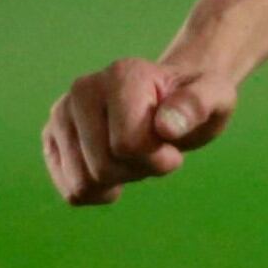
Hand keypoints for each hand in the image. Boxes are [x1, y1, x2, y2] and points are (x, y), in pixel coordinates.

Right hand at [42, 54, 239, 208]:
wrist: (172, 97)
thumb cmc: (194, 98)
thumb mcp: (215, 96)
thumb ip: (197, 106)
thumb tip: (165, 126)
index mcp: (121, 75)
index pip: (128, 145)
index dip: (159, 158)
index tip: (171, 141)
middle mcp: (83, 89)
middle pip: (103, 168)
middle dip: (137, 171)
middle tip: (154, 149)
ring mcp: (62, 114)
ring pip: (83, 184)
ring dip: (118, 181)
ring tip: (133, 154)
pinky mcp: (52, 138)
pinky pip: (70, 191)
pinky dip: (98, 192)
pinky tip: (114, 169)